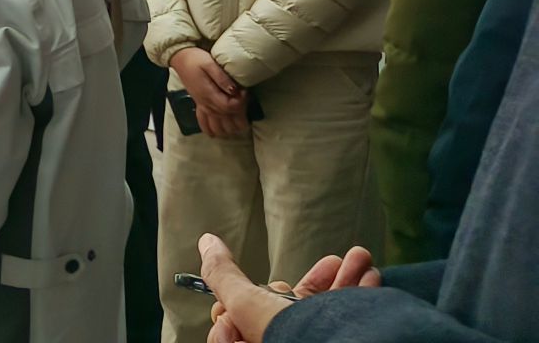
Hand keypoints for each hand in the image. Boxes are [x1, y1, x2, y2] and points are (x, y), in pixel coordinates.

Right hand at [171, 48, 247, 137]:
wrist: (180, 58)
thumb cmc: (196, 59)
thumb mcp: (210, 64)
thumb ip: (222, 78)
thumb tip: (234, 90)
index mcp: (209, 94)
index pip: (230, 107)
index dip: (241, 102)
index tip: (245, 92)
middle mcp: (206, 104)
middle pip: (226, 121)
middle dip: (240, 118)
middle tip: (245, 106)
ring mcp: (202, 106)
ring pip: (216, 126)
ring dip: (229, 128)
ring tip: (239, 124)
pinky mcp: (199, 105)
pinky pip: (203, 123)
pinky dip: (211, 130)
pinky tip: (217, 134)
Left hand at [205, 243, 383, 342]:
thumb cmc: (293, 337)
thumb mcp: (245, 302)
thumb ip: (224, 275)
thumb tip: (207, 243)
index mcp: (256, 341)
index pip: (243, 320)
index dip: (254, 298)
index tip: (272, 287)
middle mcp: (284, 342)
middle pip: (293, 310)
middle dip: (315, 280)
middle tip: (330, 263)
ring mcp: (316, 340)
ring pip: (327, 308)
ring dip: (346, 279)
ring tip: (359, 258)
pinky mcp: (345, 336)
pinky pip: (349, 314)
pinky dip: (362, 291)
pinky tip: (369, 274)